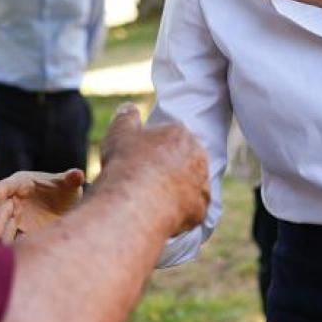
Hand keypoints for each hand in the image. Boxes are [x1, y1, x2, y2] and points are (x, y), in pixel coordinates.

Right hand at [0, 169, 85, 243]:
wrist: (67, 207)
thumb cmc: (64, 190)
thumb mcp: (69, 185)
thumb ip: (71, 179)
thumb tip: (79, 175)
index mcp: (20, 183)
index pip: (5, 187)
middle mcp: (13, 200)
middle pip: (2, 211)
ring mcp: (15, 217)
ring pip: (5, 227)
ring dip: (2, 237)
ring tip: (1, 248)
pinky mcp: (20, 232)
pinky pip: (13, 239)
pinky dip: (13, 246)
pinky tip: (13, 256)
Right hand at [96, 103, 208, 236]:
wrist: (134, 205)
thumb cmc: (126, 165)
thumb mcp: (119, 132)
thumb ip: (126, 116)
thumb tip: (130, 108)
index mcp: (180, 134)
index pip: (171, 138)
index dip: (155, 150)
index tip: (142, 161)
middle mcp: (198, 156)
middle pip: (185, 161)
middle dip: (170, 169)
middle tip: (147, 181)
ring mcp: (202, 183)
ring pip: (190, 185)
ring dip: (176, 190)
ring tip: (152, 200)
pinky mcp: (201, 209)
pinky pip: (191, 209)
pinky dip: (178, 212)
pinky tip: (160, 213)